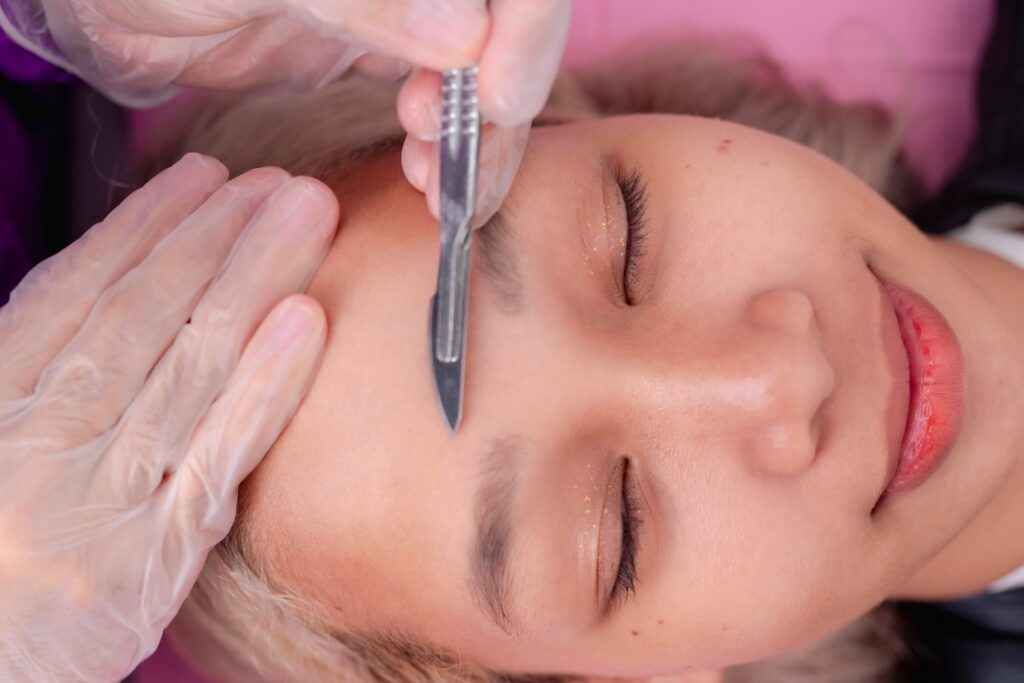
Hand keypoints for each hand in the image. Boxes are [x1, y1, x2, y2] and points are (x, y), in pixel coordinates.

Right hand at [0, 154, 336, 681]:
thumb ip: (36, 362)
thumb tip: (111, 280)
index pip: (76, 293)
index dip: (144, 227)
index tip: (201, 177)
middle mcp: (44, 436)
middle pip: (144, 313)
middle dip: (217, 236)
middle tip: (278, 181)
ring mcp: (104, 494)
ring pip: (190, 365)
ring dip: (253, 279)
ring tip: (303, 215)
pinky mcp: (155, 552)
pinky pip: (220, 453)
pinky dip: (265, 385)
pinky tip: (305, 320)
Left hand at [2, 0, 569, 224]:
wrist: (115, 2)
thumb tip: (464, 33)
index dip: (525, 33)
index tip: (493, 98)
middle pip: (511, 30)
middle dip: (499, 101)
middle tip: (453, 161)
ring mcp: (409, 8)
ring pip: (486, 72)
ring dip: (478, 135)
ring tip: (438, 182)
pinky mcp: (388, 50)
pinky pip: (446, 99)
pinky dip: (448, 145)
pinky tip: (427, 176)